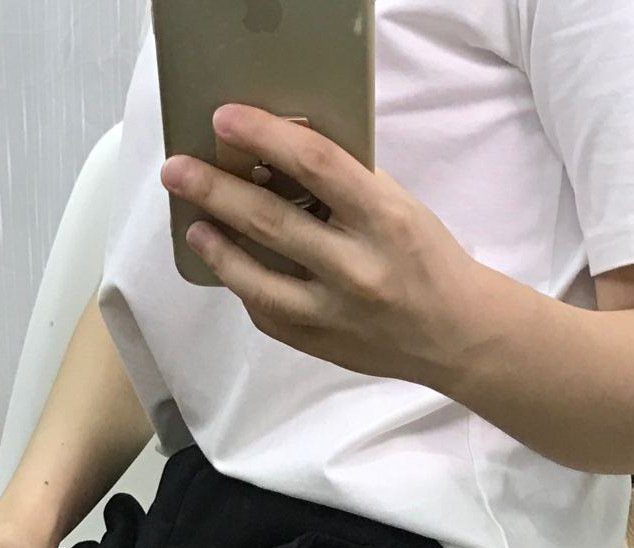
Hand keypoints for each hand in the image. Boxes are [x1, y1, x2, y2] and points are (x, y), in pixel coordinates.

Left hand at [160, 104, 482, 386]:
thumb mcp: (398, 207)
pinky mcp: (320, 343)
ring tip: (194, 224)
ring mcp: (334, 312)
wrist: (456, 334)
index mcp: (383, 218)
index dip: (264, 135)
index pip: (315, 164)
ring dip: (217, 247)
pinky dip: (245, 286)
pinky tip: (230, 265)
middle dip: (214, 190)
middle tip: (177, 170)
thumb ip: (346, 185)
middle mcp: (356, 267)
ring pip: (256, 278)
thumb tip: (279, 157)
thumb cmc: (426, 259)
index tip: (226, 118)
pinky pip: (267, 312)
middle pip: (270, 220)